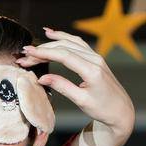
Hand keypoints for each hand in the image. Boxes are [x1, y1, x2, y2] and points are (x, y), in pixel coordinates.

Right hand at [18, 29, 134, 145]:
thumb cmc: (102, 108)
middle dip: (43, 50)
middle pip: (64, 48)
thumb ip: (62, 87)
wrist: (121, 110)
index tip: (28, 53)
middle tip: (24, 56)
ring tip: (34, 44)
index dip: (44, 53)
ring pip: (70, 43)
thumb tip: (42, 78)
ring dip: (51, 43)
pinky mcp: (95, 58)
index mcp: (91, 71)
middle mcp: (95, 60)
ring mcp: (96, 57)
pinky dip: (64, 38)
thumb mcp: (81, 100)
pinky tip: (53, 35)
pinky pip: (78, 43)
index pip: (64, 56)